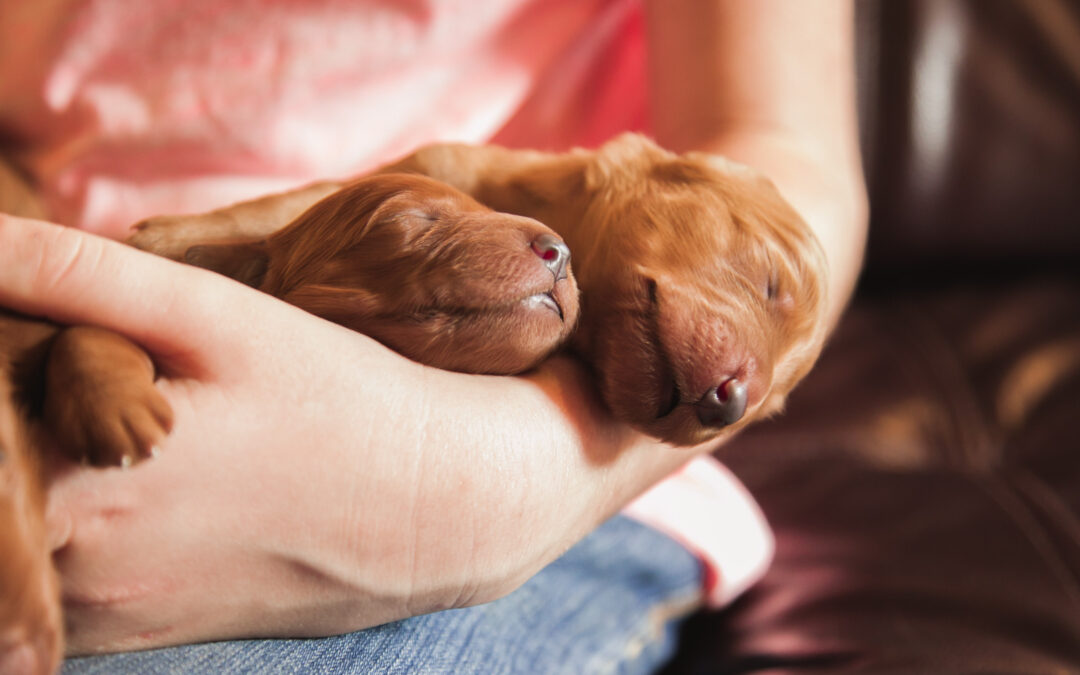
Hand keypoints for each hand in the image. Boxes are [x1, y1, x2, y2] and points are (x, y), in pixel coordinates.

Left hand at [0, 215, 701, 653]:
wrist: (438, 506)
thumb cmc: (337, 402)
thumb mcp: (220, 321)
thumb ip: (79, 276)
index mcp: (81, 482)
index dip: (0, 374)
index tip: (33, 333)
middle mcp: (79, 569)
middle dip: (12, 426)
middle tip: (108, 372)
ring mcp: (111, 613)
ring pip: (15, 548)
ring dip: (31, 485)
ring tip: (123, 425)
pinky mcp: (144, 634)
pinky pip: (57, 586)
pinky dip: (64, 533)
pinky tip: (138, 485)